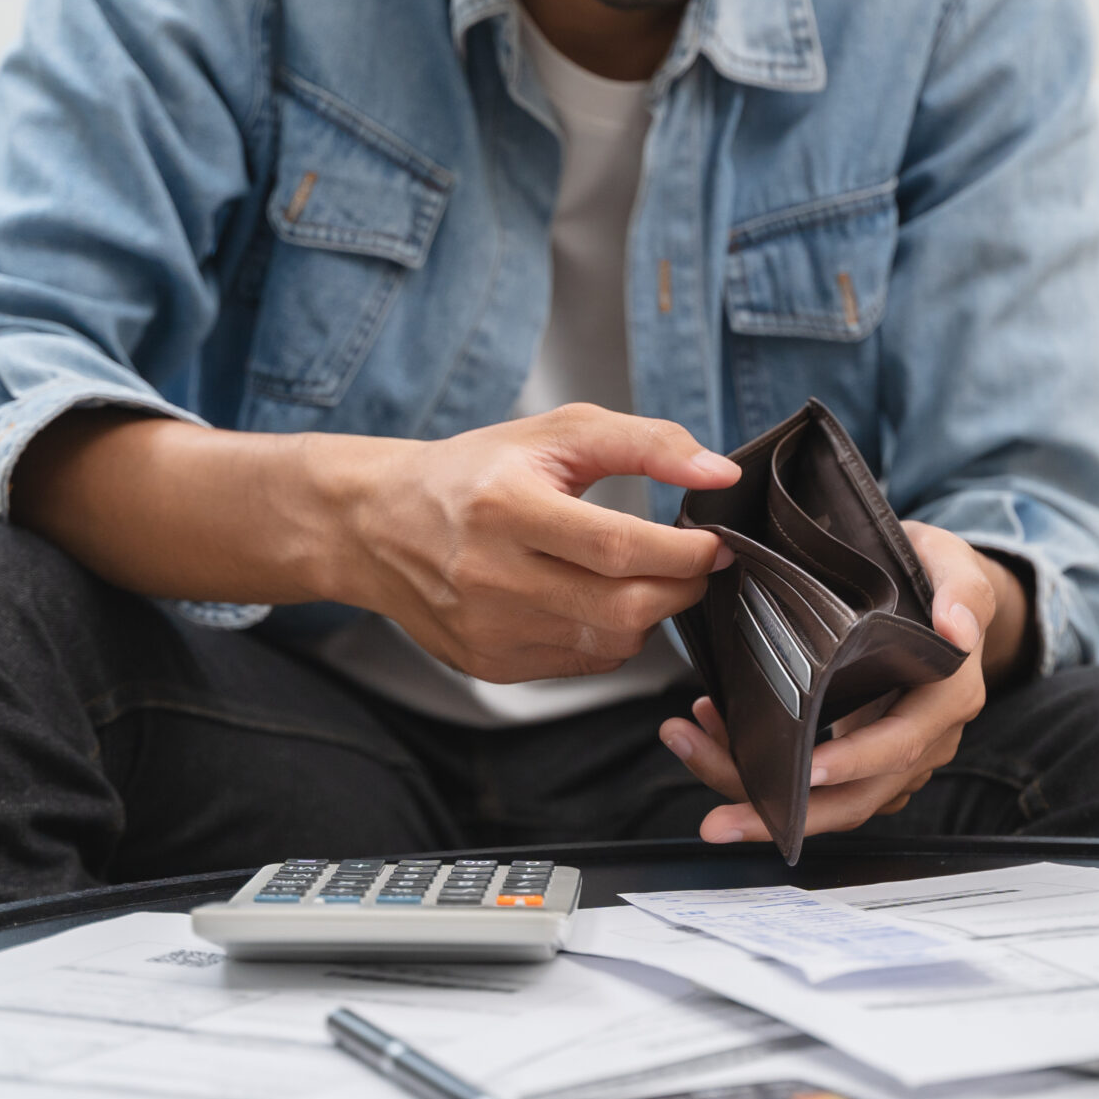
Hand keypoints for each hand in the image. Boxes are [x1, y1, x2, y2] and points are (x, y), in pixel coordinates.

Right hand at [317, 404, 739, 683]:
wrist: (379, 525)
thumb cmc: (474, 473)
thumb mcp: (555, 433)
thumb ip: (646, 444)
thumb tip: (718, 474)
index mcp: (505, 507)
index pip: (618, 546)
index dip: (685, 550)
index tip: (716, 541)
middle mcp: (491, 575)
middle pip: (623, 607)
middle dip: (682, 587)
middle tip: (696, 562)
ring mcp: (489, 629)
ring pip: (611, 642)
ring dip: (651, 613)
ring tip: (645, 576)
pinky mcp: (490, 664)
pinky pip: (585, 663)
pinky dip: (613, 636)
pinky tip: (598, 600)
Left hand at [659, 522, 1030, 844]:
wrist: (934, 593)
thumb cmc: (934, 576)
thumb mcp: (953, 564)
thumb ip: (963, 591)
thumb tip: (957, 629)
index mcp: (947, 699)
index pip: (899, 745)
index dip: (852, 762)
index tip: (804, 768)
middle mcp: (923, 740)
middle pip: (855, 798)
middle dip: (785, 816)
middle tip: (720, 822)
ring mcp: (889, 758)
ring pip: (823, 800)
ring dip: (754, 791)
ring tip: (692, 748)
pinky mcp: (856, 758)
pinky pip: (809, 783)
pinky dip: (757, 769)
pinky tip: (712, 735)